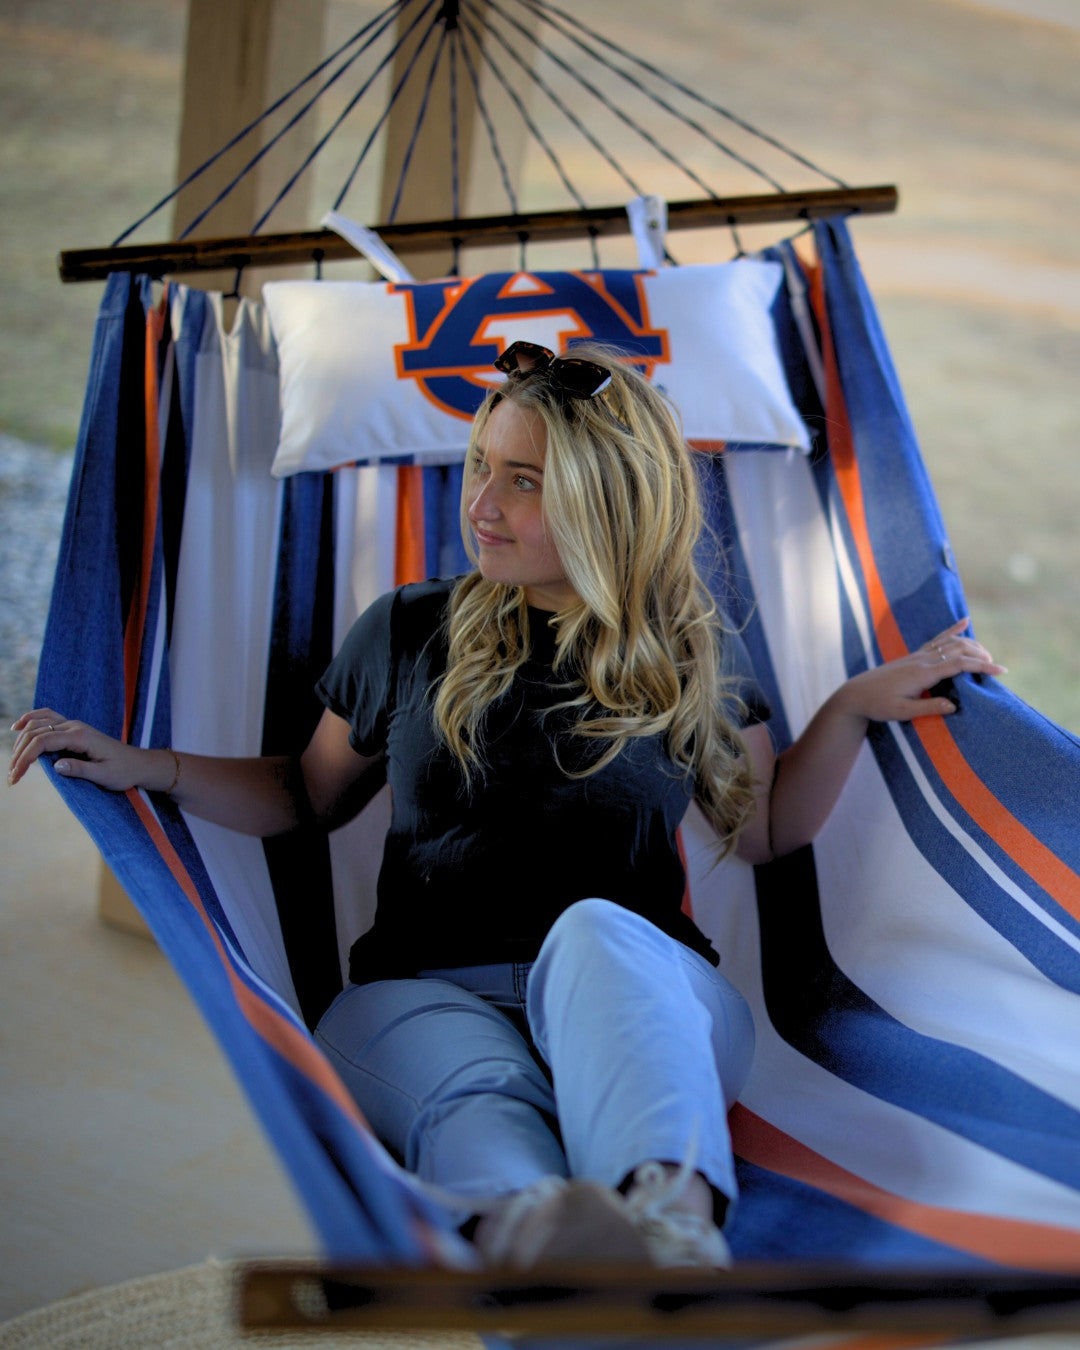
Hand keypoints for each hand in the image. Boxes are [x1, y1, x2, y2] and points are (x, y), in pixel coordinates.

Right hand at [7, 709, 163, 790]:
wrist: (138, 764)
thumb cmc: (123, 771)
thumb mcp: (104, 776)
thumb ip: (80, 770)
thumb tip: (55, 766)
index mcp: (81, 737)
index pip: (43, 742)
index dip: (25, 759)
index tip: (15, 777)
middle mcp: (75, 726)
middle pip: (36, 732)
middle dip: (20, 753)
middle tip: (11, 776)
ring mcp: (73, 725)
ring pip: (39, 722)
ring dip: (21, 739)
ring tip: (12, 761)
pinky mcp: (73, 729)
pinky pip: (47, 718)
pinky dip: (30, 720)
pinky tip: (17, 727)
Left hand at [834, 619, 1006, 723]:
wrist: (856, 694)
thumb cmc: (878, 705)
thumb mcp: (902, 712)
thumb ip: (928, 708)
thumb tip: (955, 705)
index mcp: (923, 673)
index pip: (959, 664)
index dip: (981, 666)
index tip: (1001, 671)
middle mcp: (922, 660)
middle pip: (959, 649)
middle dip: (981, 655)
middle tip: (995, 668)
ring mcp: (918, 655)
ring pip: (951, 642)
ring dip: (972, 645)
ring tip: (988, 655)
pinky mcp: (915, 656)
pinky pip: (937, 639)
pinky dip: (953, 629)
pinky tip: (965, 621)